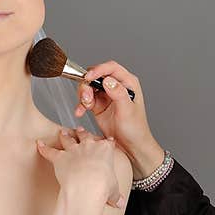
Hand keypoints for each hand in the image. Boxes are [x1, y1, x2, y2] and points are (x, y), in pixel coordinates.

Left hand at [36, 128, 124, 208]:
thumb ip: (116, 195)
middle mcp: (89, 146)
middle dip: (83, 133)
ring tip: (62, 132)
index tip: (108, 142)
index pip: (107, 143)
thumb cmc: (102, 186)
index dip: (107, 142)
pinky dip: (43, 148)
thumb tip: (120, 203)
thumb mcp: (113, 190)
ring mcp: (73, 151)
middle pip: (86, 136)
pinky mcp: (60, 158)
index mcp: (105, 150)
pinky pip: (49, 151)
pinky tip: (39, 144)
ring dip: (65, 135)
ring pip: (68, 139)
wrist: (88, 186)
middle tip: (81, 130)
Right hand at [73, 61, 165, 177]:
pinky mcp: (98, 105)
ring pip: (89, 86)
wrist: (130, 146)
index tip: (89, 78)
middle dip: (88, 85)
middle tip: (86, 98)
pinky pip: (86, 99)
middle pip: (97, 75)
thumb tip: (108, 80)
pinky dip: (81, 104)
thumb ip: (118, 94)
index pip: (111, 68)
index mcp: (128, 83)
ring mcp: (107, 95)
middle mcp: (117, 86)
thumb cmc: (135, 129)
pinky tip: (80, 112)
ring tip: (84, 107)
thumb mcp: (127, 111)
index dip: (99, 70)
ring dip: (83, 95)